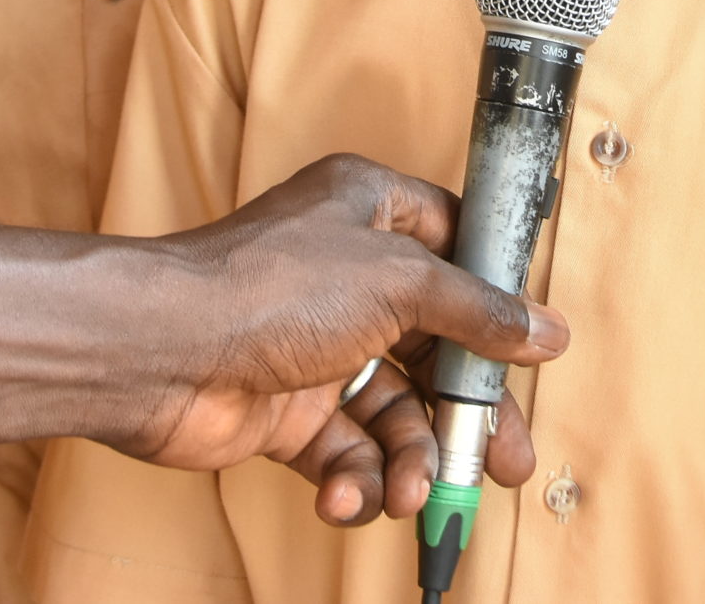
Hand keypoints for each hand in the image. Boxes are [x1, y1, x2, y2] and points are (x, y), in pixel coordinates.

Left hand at [107, 155, 564, 523]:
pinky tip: (349, 493)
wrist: (159, 352)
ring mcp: (314, 345)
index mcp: (369, 212)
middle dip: (465, 413)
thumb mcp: (400, 283)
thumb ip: (478, 312)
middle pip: (433, 348)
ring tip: (411, 491)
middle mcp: (344, 275)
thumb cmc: (268, 286)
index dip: (492, 300)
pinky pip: (343, 450)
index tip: (527, 350)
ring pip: (391, 410)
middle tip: (502, 461)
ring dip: (409, 457)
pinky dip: (354, 478)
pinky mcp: (285, 408)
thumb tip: (544, 330)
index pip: (454, 249)